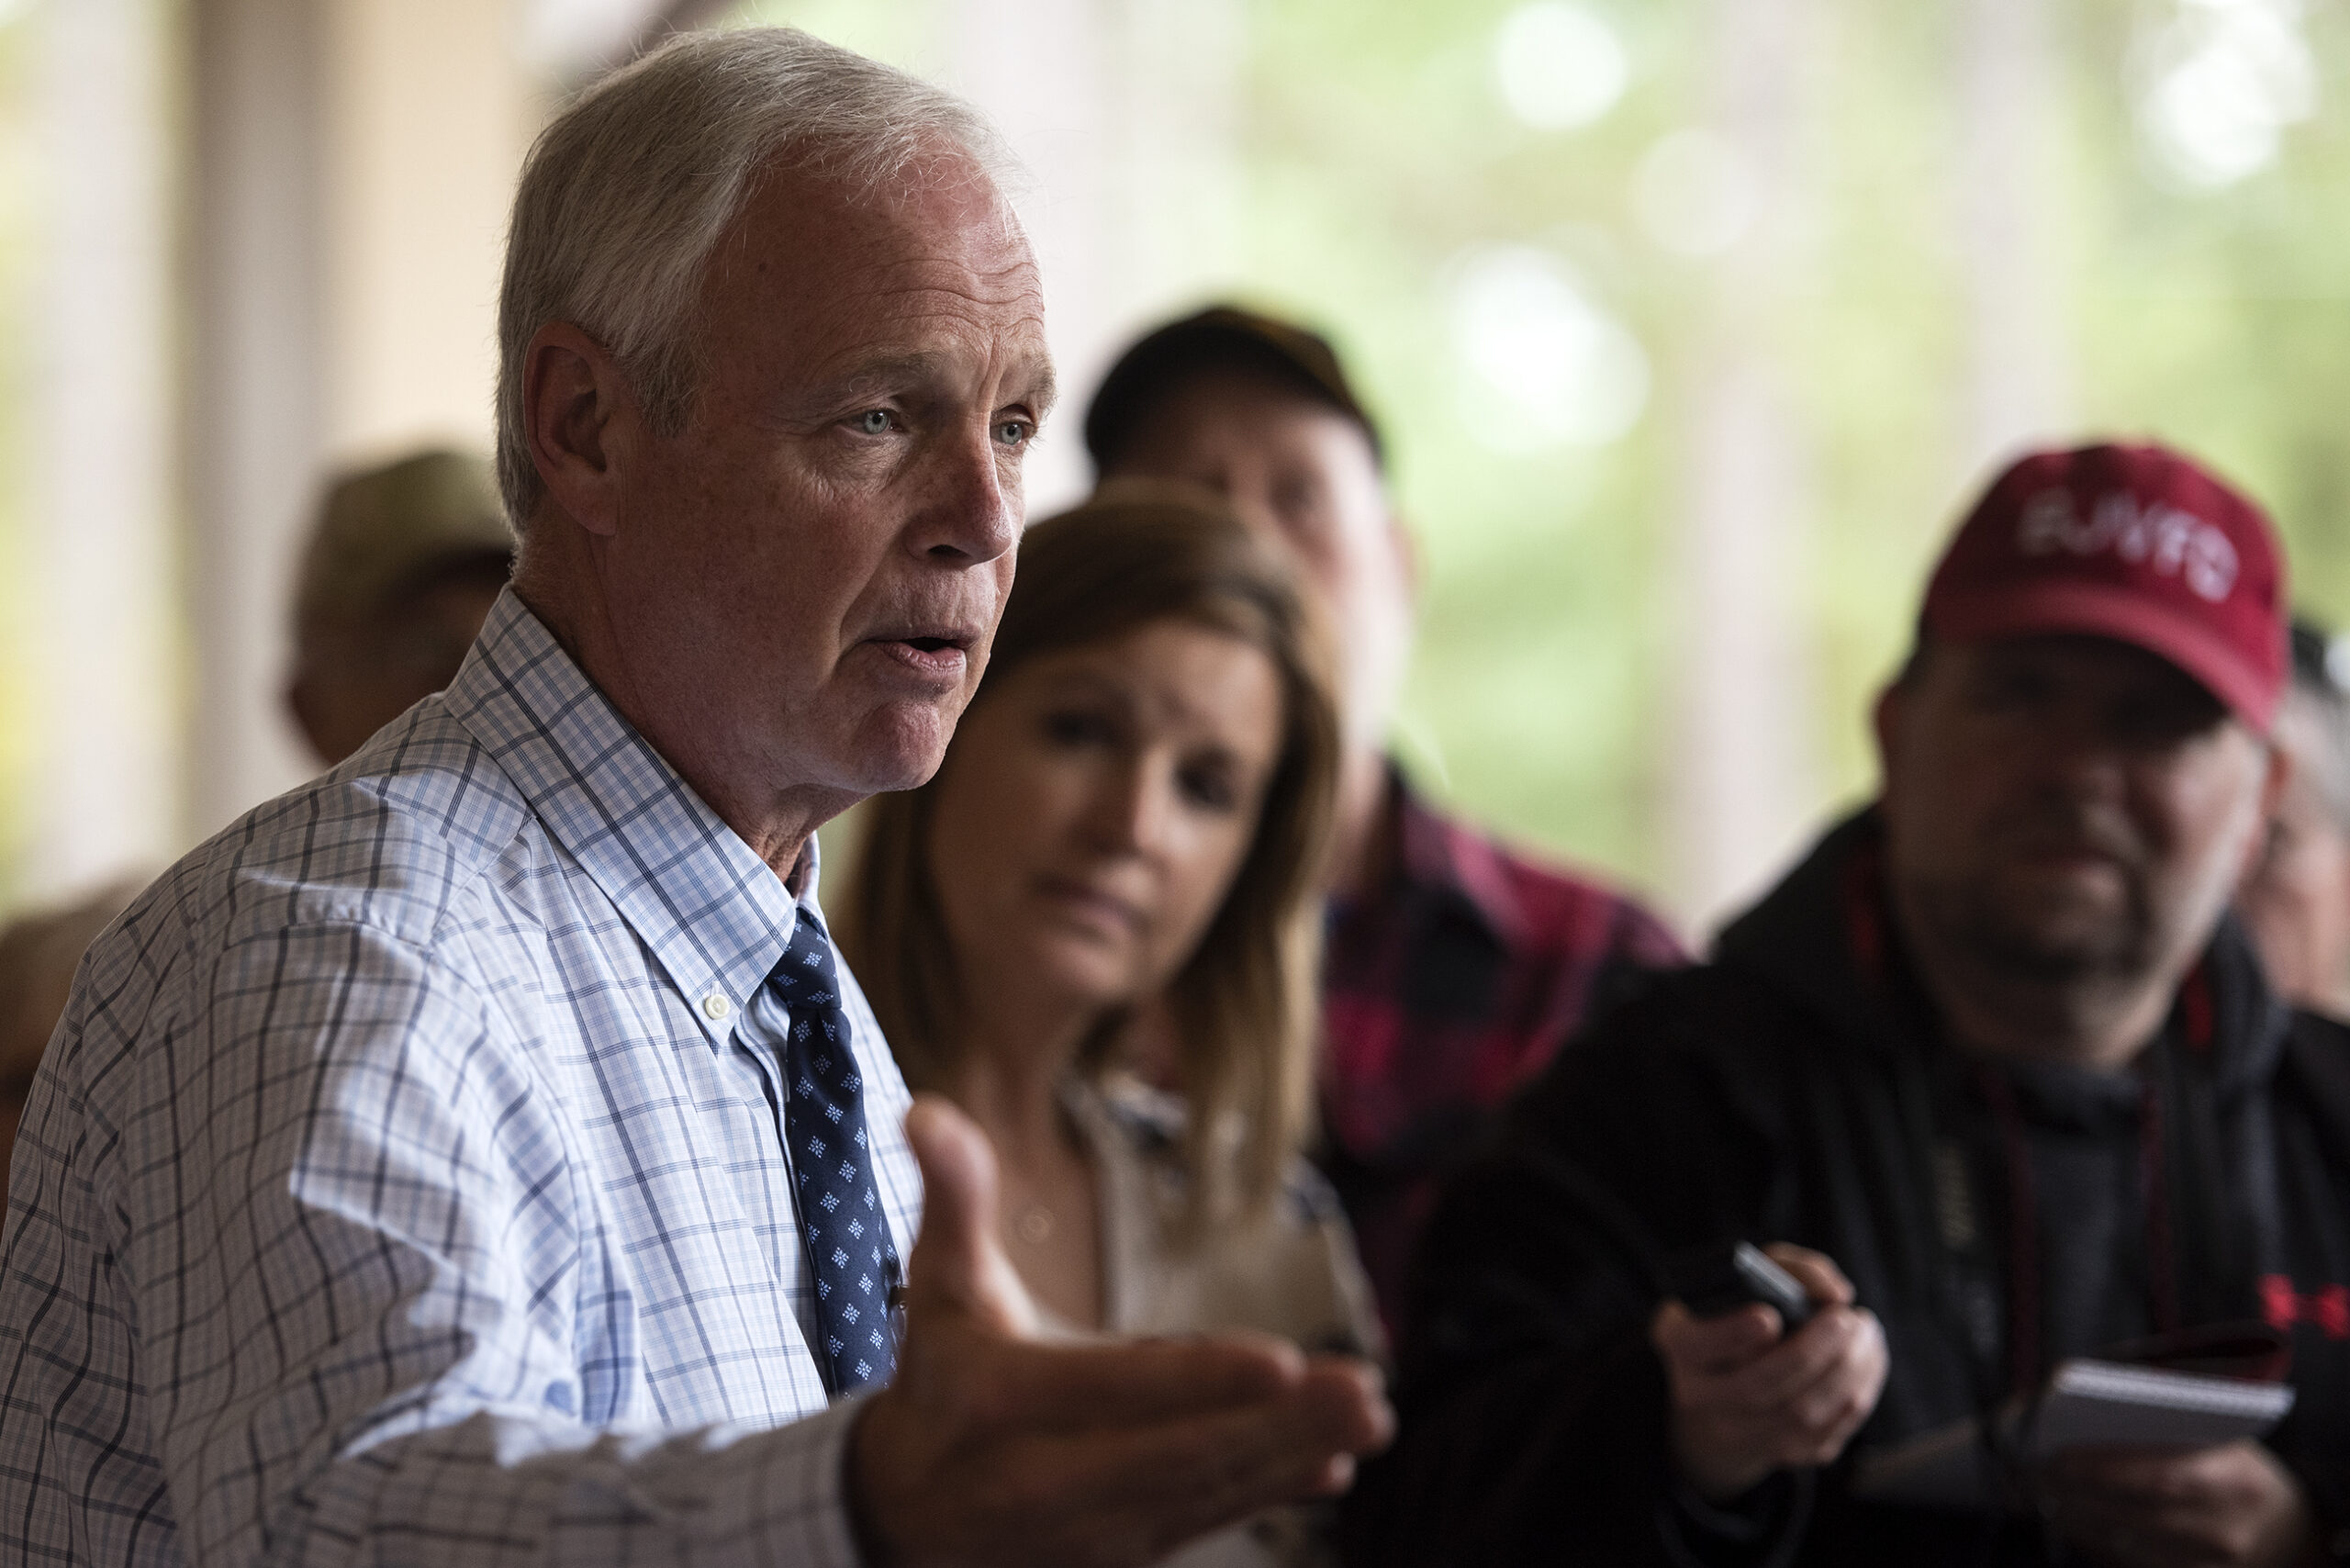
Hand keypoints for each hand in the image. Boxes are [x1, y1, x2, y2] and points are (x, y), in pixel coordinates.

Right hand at [850, 1097, 1393, 1567]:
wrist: (903, 1514)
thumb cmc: (942, 1372)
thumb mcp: (939, 1284)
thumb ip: (952, 1196)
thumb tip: (929, 1106)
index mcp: (1000, 1401)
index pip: (1110, 1389)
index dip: (1196, 1380)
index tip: (1281, 1361)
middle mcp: (1043, 1480)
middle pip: (1175, 1453)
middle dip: (1274, 1426)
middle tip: (1363, 1391)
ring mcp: (1087, 1529)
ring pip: (1201, 1492)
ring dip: (1290, 1455)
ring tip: (1370, 1414)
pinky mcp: (1120, 1551)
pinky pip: (1201, 1520)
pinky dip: (1268, 1493)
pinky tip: (1333, 1465)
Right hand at [1652, 1243, 1887, 1502]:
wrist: (1730, 1378)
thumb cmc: (1743, 1312)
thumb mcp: (1750, 1277)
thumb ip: (1790, 1270)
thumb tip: (1835, 1293)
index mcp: (1681, 1341)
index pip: (1699, 1345)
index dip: (1732, 1335)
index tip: (1769, 1317)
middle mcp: (1699, 1393)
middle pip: (1756, 1386)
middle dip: (1810, 1353)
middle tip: (1846, 1320)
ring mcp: (1737, 1431)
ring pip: (1798, 1415)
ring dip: (1845, 1374)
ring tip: (1866, 1334)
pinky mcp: (1778, 1453)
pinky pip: (1824, 1435)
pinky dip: (1856, 1395)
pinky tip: (1867, 1361)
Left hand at [2041, 1440, 2322, 1567]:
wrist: (2286, 1527)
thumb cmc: (2232, 1463)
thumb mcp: (2217, 1431)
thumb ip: (2165, 1415)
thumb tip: (2081, 1403)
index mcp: (2236, 1475)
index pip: (2160, 1474)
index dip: (2104, 1468)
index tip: (2057, 1455)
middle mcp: (2229, 1525)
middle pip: (2138, 1512)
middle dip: (2078, 1491)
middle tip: (2033, 1471)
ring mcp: (2213, 1561)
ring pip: (2129, 1541)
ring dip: (2077, 1516)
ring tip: (2038, 1491)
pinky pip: (2132, 1561)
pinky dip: (2094, 1539)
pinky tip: (2067, 1517)